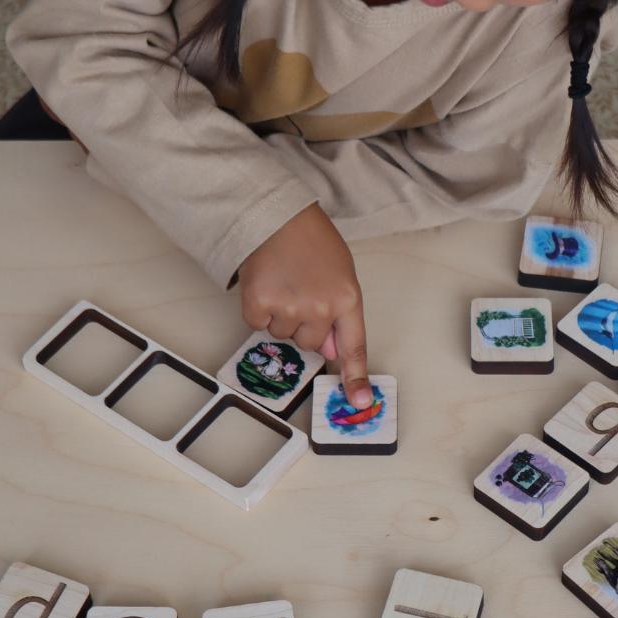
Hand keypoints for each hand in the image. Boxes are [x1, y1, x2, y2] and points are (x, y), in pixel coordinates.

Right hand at [237, 203, 371, 408]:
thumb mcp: (340, 273)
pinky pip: (258, 325)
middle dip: (304, 324)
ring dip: (281, 315)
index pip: (354, 347)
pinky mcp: (259, 305)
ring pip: (283, 335)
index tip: (359, 402)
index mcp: (347, 298)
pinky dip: (258, 309)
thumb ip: (339, 313)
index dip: (356, 377)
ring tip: (283, 281)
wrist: (276, 215)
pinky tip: (266, 283)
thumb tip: (331, 353)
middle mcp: (320, 308)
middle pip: (310, 343)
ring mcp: (289, 308)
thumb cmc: (311, 240)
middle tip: (300, 290)